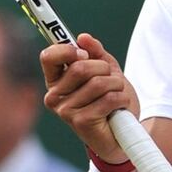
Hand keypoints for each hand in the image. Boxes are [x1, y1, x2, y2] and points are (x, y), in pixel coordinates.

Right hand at [40, 33, 139, 162]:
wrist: (122, 133)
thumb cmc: (110, 100)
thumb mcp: (106, 70)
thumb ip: (95, 52)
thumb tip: (83, 38)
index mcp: (56, 80)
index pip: (48, 56)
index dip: (68, 50)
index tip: (85, 54)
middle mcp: (54, 96)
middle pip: (80, 67)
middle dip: (105, 69)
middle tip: (111, 79)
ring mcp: (65, 110)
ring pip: (98, 82)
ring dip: (117, 85)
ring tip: (117, 94)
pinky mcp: (80, 122)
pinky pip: (108, 98)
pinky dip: (122, 99)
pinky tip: (119, 107)